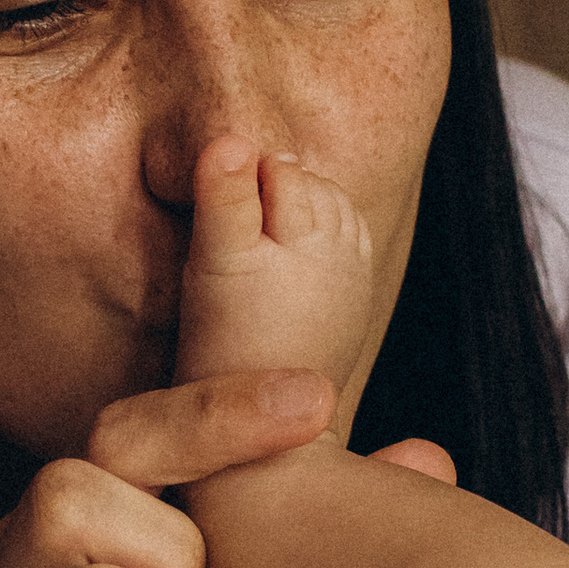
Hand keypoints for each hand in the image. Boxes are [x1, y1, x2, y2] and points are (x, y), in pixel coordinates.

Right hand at [172, 136, 377, 401]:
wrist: (261, 430)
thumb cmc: (223, 348)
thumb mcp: (212, 265)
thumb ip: (223, 197)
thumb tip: (229, 138)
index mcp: (314, 230)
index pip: (277, 167)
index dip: (235, 184)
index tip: (213, 227)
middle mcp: (346, 246)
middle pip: (306, 183)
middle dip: (267, 196)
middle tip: (228, 246)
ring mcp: (356, 274)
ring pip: (327, 209)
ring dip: (290, 216)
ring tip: (250, 259)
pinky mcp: (354, 300)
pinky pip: (340, 244)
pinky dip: (312, 242)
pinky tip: (279, 271)